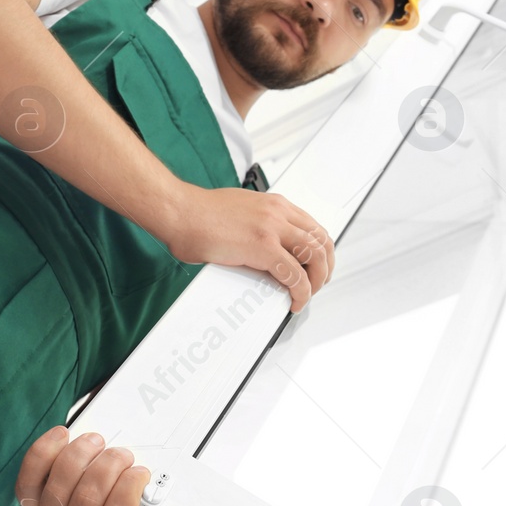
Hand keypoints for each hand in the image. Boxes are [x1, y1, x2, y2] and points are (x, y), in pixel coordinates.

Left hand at [14, 426, 242, 505]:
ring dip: (80, 454)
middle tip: (125, 455)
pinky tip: (64, 437)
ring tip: (99, 443)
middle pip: (87, 497)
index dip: (129, 488)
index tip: (143, 473)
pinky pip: (28, 479)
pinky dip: (43, 453)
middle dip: (108, 466)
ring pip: (58, 483)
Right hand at [160, 183, 334, 312]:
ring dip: (317, 280)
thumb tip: (264, 250)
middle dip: (326, 267)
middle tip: (318, 283)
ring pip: (315, 256)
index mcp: (274, 204)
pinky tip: (294, 301)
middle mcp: (278, 213)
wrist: (179, 211)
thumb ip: (258, 226)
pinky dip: (301, 292)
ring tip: (308, 295)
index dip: (321, 251)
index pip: (313, 227)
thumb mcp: (240, 212)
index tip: (316, 266)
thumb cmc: (198, 214)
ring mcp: (272, 229)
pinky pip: (294, 275)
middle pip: (321, 240)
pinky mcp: (263, 248)